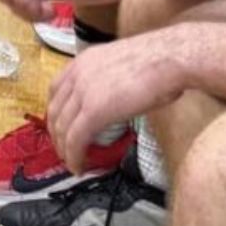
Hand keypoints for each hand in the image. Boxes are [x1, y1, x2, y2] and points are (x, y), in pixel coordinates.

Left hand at [48, 35, 183, 173]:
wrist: (170, 58)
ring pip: (62, 128)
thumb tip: (114, 100)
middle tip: (64, 151)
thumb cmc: (160, 61)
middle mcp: (78, 74)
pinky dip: (74, 156)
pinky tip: (79, 167)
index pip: (56, 90)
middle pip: (54, 111)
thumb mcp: (123, 65)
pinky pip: (75, 140)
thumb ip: (109, 81)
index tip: (61, 127)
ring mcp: (83, 92)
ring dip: (64, 150)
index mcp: (84, 61)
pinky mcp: (95, 111)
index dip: (55, 113)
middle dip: (57, 135)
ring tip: (72, 164)